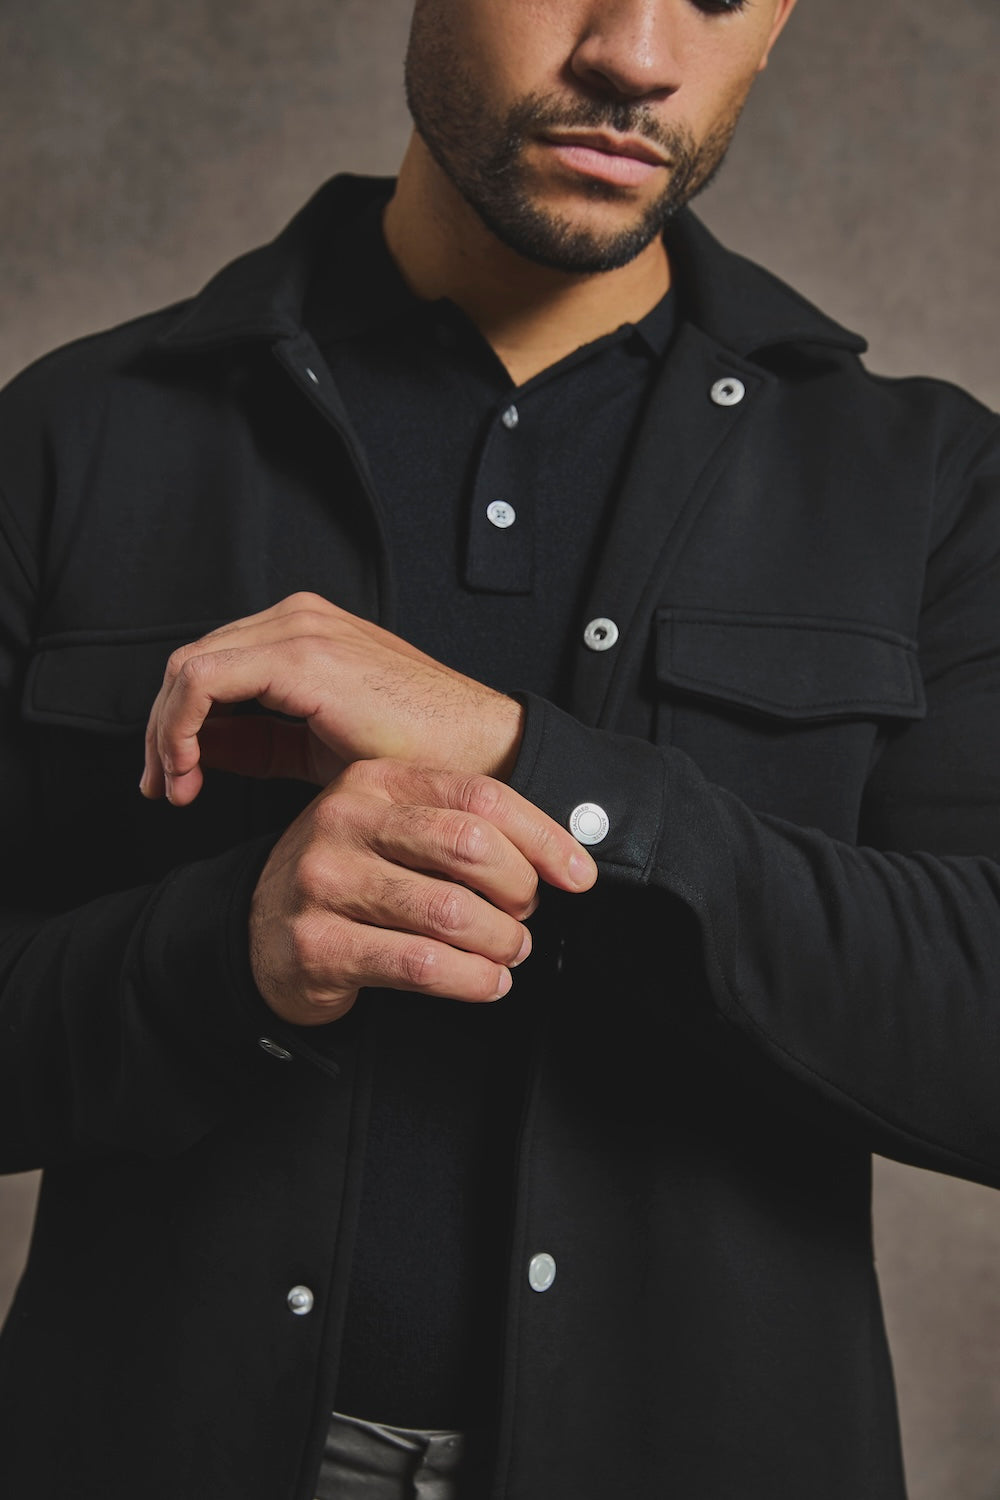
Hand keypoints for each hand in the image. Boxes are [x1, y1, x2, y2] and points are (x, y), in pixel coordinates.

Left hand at [140, 593, 524, 804]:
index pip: (210, 665)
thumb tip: (196, 751)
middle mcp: (297, 619)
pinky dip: (181, 727)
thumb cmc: (418, 756)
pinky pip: (203, 681)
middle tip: (160, 787)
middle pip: (190, 663)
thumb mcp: (316, 750)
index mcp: (304, 633)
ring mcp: (298, 629)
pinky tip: (191, 770)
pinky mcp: (299, 655)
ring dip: (167, 732)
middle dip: (162, 730)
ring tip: (175, 786)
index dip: (175, 723)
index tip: (172, 778)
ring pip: (186, 668)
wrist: (479, 753)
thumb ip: (257, 742)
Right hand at [248, 758, 596, 1025]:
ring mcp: (323, 881)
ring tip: (508, 952)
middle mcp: (343, 820)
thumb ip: (460, 827)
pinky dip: (471, 979)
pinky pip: (419, 964)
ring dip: (500, 941)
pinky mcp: (316, 944)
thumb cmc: (349, 879)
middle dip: (518, 890)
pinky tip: (484, 981)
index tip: (578, 874)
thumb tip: (560, 854)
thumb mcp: (393, 831)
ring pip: (450, 911)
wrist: (260, 935)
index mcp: (373, 781)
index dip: (543, 838)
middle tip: (525, 915)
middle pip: (468, 845)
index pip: (480, 797)